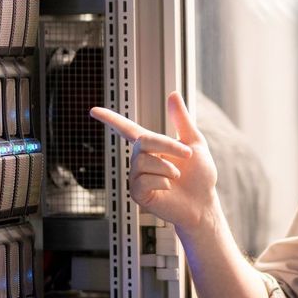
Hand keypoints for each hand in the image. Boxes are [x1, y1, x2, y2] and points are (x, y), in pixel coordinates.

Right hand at [89, 92, 218, 229]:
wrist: (203, 203)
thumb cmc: (200, 176)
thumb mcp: (195, 143)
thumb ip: (182, 120)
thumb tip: (173, 94)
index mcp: (153, 147)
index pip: (127, 129)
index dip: (111, 119)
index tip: (94, 110)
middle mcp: (141, 161)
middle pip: (143, 142)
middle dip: (168, 145)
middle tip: (188, 154)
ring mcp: (138, 178)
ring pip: (143, 162)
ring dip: (167, 167)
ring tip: (177, 176)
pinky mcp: (138, 194)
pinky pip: (143, 181)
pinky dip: (161, 181)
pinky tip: (168, 187)